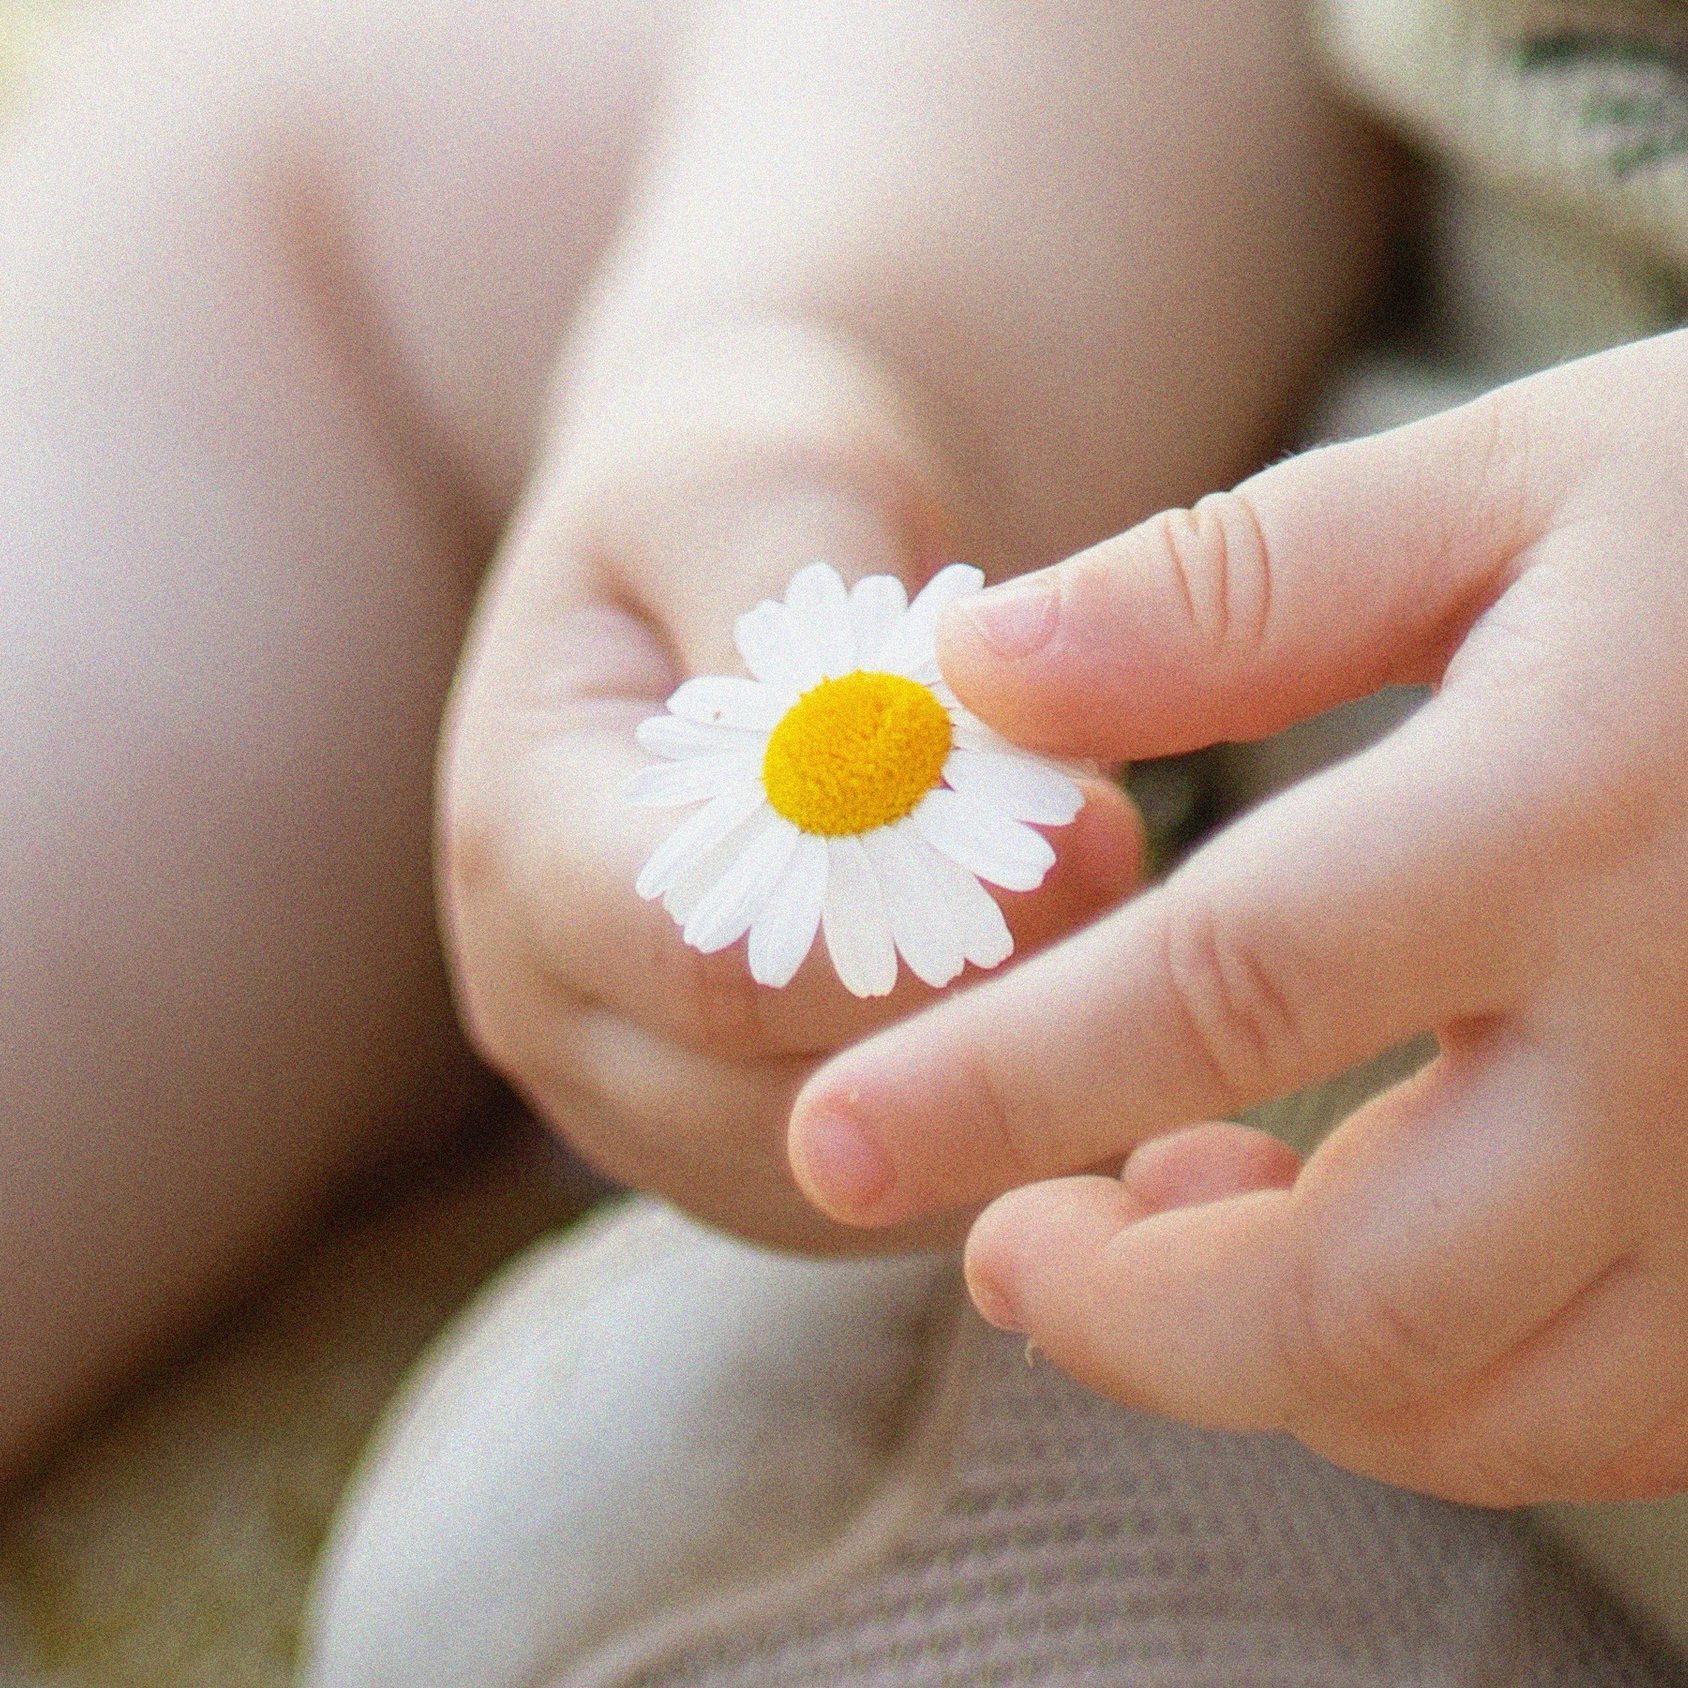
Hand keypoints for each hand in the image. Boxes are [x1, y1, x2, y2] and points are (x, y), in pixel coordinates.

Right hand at [442, 319, 1144, 1252]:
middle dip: (992, 1013)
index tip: (1092, 837)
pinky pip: (908, 1200)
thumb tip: (911, 755)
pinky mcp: (762, 1148)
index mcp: (527, 842)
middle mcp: (559, 1014)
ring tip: (1160, 941)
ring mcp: (653, 1106)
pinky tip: (1151, 1025)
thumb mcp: (762, 487)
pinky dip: (1029, 1131)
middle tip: (1159, 892)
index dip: (903, 919)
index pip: (698, 958)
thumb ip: (811, 616)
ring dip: (1025, 1081)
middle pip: (785, 1108)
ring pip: (863, 1186)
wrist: (734, 555)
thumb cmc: (744, 493)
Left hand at [786, 276, 1687, 1496]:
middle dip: (1120, 1307)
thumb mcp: (1507, 468)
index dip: (994, 1083)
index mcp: (1569, 812)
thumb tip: (972, 674)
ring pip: (1479, 1411)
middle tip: (1006, 1226)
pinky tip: (1376, 1276)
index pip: (1218, 1000)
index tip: (836, 1138)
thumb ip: (1225, 587)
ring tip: (1180, 1221)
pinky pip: (1635, 1422)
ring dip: (1273, 1372)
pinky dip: (1454, 1410)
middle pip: (1344, 1303)